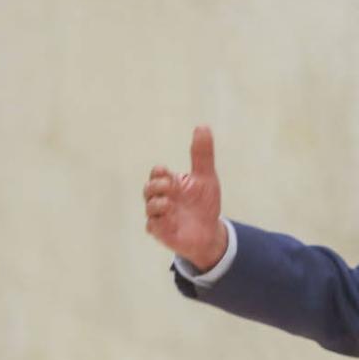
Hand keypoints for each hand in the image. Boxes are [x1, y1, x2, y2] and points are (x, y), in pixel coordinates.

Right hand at [143, 126, 227, 270]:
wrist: (210, 233)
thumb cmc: (204, 204)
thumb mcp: (206, 178)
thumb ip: (202, 155)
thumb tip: (202, 126)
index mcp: (170, 184)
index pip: (156, 173)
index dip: (159, 173)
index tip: (168, 174)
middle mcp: (162, 199)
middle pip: (148, 189)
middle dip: (156, 186)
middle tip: (170, 187)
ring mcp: (160, 216)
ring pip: (149, 208)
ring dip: (157, 204)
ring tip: (170, 205)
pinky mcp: (162, 232)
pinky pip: (153, 226)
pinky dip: (160, 223)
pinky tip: (171, 222)